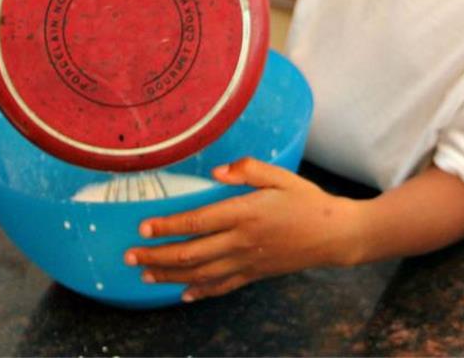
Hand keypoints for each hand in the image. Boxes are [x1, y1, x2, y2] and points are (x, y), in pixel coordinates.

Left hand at [124, 158, 360, 301]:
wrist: (334, 235)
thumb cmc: (307, 200)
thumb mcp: (280, 176)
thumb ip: (248, 170)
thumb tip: (217, 171)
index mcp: (244, 213)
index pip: (196, 222)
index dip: (167, 227)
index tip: (143, 228)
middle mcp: (241, 241)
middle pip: (190, 253)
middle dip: (156, 256)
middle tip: (130, 257)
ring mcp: (247, 261)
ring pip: (200, 274)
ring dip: (169, 276)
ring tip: (145, 275)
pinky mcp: (254, 274)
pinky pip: (221, 287)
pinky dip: (199, 292)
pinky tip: (183, 294)